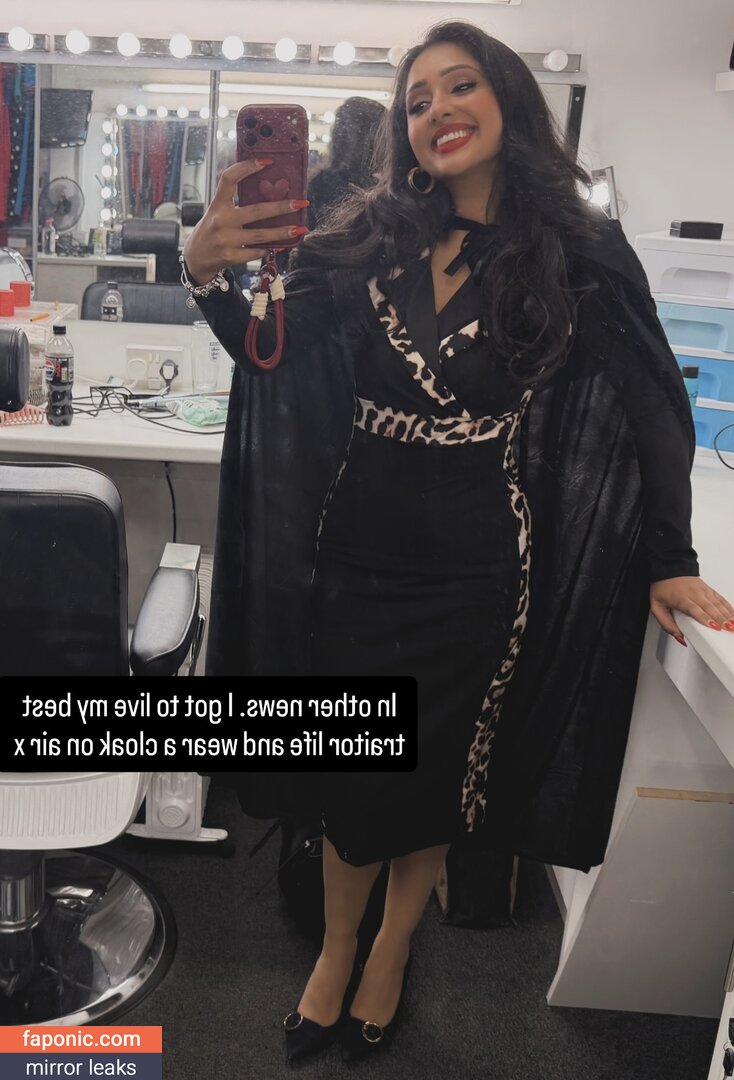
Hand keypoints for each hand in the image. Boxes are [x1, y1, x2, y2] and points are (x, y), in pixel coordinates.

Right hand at [182, 159, 307, 283]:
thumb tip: (269, 194)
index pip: (229, 178)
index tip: (268, 162)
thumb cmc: (211, 230)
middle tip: (300, 203)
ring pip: (260, 235)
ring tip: (300, 229)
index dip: (247, 167)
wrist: (196, 257)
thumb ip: (235, 203)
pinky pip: (255, 252)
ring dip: (283, 232)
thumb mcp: (217, 212)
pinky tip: (279, 246)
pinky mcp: (230, 256)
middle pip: (256, 211)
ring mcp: (225, 239)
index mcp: (218, 204)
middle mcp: (221, 220)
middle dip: (281, 207)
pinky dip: (268, 249)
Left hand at [650, 576, 733, 644]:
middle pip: (710, 608)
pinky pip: (720, 599)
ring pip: (717, 603)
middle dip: (721, 619)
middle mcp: (694, 594)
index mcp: (681, 598)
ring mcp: (703, 591)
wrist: (668, 568)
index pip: (695, 609)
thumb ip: (666, 624)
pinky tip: (733, 615)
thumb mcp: (656, 607)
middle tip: (729, 628)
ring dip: (727, 614)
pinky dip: (728, 607)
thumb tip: (679, 638)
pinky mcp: (708, 590)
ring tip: (733, 624)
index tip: (714, 626)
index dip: (705, 618)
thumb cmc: (662, 588)